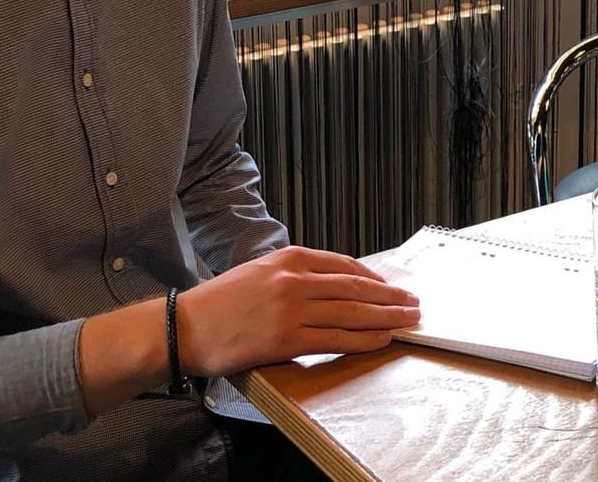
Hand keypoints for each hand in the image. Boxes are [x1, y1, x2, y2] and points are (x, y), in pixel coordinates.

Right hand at [177, 245, 421, 376]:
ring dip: (386, 318)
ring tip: (407, 321)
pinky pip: (336, 339)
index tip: (390, 286)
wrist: (184, 327)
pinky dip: (364, 340)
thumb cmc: (220, 302)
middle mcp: (294, 279)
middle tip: (412, 303)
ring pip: (352, 313)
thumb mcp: (261, 272)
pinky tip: (380, 340)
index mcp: (289, 258)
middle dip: (390, 296)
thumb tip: (337, 288)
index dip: (374, 278)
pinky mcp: (287, 339)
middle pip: (356, 288)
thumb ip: (297, 275)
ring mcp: (292, 309)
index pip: (344, 265)